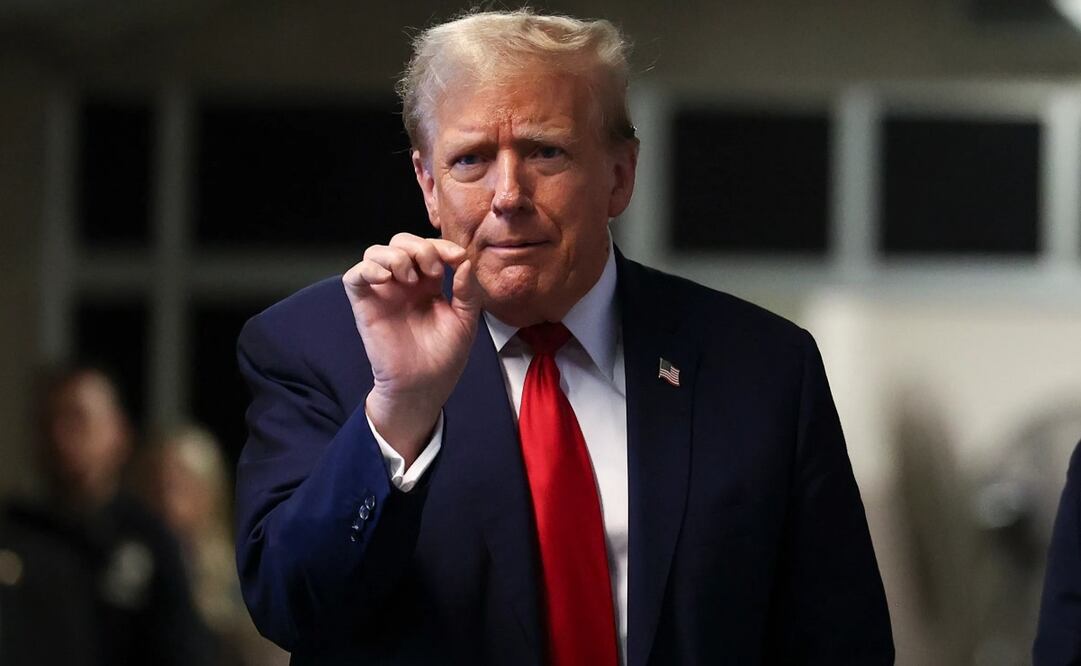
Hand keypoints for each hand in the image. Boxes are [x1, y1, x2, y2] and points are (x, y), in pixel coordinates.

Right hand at [343, 233, 480, 464]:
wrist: (425, 385)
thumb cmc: (445, 356)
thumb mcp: (465, 320)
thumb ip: (467, 290)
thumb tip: (464, 261)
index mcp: (428, 284)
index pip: (428, 248)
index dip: (441, 245)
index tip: (457, 257)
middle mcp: (403, 284)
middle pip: (400, 242)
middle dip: (418, 247)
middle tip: (432, 270)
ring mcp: (383, 292)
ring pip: (375, 252)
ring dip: (394, 255)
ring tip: (409, 278)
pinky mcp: (365, 305)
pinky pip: (354, 275)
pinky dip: (367, 269)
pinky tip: (386, 278)